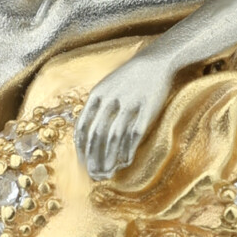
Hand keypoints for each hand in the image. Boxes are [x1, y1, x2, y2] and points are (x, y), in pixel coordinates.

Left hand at [76, 52, 174, 178]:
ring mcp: (130, 103)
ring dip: (109, 158)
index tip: (82, 163)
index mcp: (97, 95)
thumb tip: (84, 136)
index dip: (81, 148)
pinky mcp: (147, 109)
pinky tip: (126, 162)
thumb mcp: (106, 87)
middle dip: (93, 158)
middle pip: (97, 134)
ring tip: (107, 172)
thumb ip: (95, 108)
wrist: (155, 62)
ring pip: (114, 137)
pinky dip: (128, 150)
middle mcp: (111, 99)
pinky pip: (135, 134)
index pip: (83, 126)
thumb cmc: (128, 79)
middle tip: (94, 174)